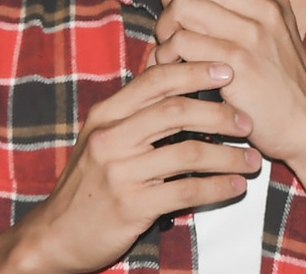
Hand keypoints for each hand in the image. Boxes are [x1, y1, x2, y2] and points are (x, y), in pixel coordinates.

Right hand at [11, 61, 260, 273]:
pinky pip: (185, 191)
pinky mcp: (130, 206)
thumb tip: (181, 79)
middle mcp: (111, 137)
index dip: (194, 70)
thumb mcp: (103, 137)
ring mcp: (119, 172)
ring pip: (188, 153)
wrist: (54, 236)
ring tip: (252, 159)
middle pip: (176, 111)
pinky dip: (217, 188)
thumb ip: (137, 111)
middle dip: (220, 113)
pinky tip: (235, 187)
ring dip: (228, 155)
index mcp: (106, 114)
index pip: (156, 80)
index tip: (227, 69)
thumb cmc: (89, 181)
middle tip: (247, 120)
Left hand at [154, 0, 305, 164]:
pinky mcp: (235, 63)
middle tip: (171, 18)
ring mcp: (251, 34)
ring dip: (165, 26)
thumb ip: (244, 3)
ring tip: (170, 46)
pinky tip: (172, 65)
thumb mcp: (275, 30)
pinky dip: (167, 54)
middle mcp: (263, 7)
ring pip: (183, 5)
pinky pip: (182, 42)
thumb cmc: (281, 80)